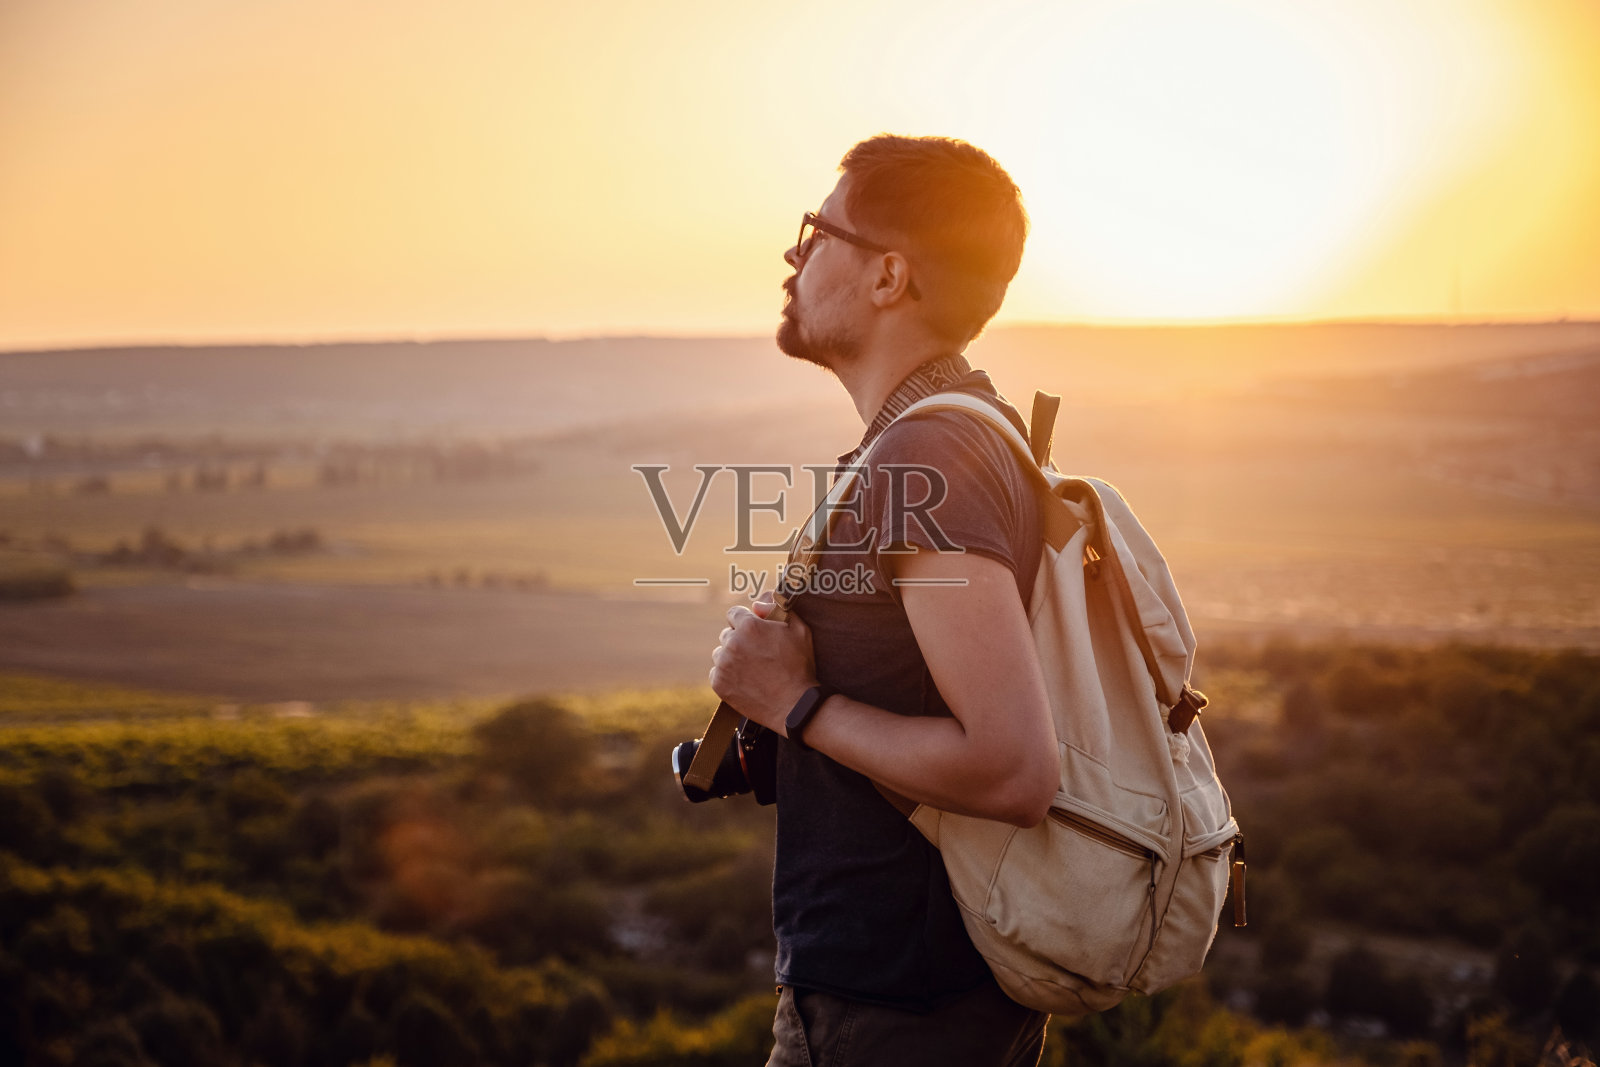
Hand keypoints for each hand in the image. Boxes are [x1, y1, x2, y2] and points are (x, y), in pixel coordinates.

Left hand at [709, 596, 816, 733]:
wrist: (795, 705)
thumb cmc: (799, 666)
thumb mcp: (799, 629)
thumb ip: (777, 607)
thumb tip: (756, 604)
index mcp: (749, 626)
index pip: (734, 614)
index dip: (747, 623)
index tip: (757, 634)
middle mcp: (732, 643)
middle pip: (727, 634)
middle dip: (740, 641)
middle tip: (758, 655)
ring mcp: (723, 664)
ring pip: (720, 654)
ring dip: (732, 658)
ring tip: (753, 670)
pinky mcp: (719, 684)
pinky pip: (716, 673)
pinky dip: (728, 676)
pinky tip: (746, 681)